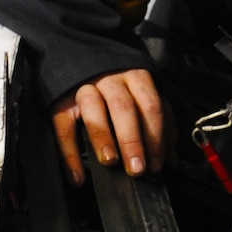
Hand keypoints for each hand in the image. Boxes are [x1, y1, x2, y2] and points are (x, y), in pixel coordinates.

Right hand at [51, 68, 168, 184]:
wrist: (78, 57)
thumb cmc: (118, 87)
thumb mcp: (141, 98)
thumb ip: (158, 125)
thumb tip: (170, 159)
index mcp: (135, 78)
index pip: (151, 106)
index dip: (156, 137)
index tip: (157, 163)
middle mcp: (111, 80)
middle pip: (124, 107)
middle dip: (132, 140)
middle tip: (137, 168)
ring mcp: (84, 89)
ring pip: (93, 108)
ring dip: (103, 137)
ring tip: (110, 161)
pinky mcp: (61, 102)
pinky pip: (63, 127)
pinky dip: (70, 154)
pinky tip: (79, 175)